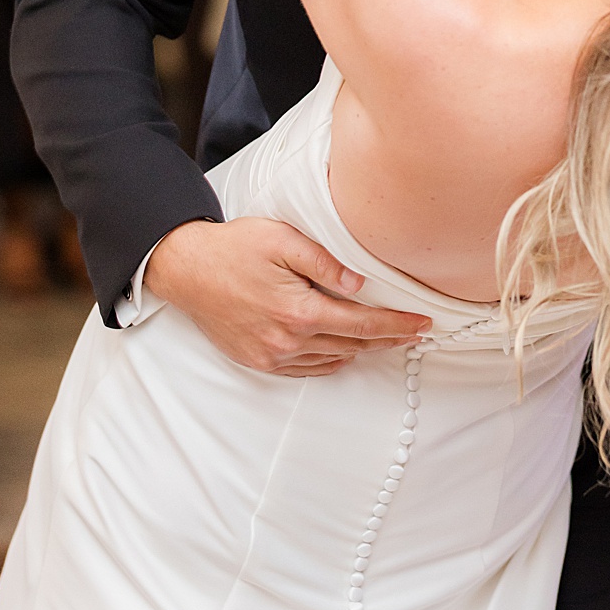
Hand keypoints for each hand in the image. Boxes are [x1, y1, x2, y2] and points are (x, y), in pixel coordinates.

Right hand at [142, 217, 427, 376]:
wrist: (186, 269)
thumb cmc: (233, 248)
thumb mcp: (282, 240)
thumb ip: (325, 262)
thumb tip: (360, 284)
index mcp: (298, 311)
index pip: (362, 324)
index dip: (397, 326)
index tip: (423, 325)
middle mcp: (287, 340)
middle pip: (353, 345)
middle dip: (387, 339)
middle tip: (414, 333)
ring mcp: (272, 355)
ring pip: (332, 359)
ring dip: (361, 349)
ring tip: (384, 338)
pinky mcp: (259, 361)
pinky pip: (306, 369)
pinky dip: (331, 360)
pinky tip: (344, 350)